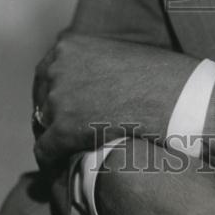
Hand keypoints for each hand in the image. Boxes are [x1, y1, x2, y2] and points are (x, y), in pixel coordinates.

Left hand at [32, 32, 196, 166]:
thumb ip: (95, 65)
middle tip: (65, 134)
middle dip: (50, 116)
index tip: (62, 110)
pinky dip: (52, 161)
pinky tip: (63, 168)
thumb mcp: (120, 56)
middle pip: (40, 99)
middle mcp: (57, 67)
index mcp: (70, 46)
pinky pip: (45, 150)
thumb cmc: (159, 76)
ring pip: (42, 125)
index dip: (52, 94)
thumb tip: (88, 86)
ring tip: (69, 153)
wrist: (175, 96)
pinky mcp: (62, 128)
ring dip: (55, 138)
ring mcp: (57, 97)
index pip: (45, 73)